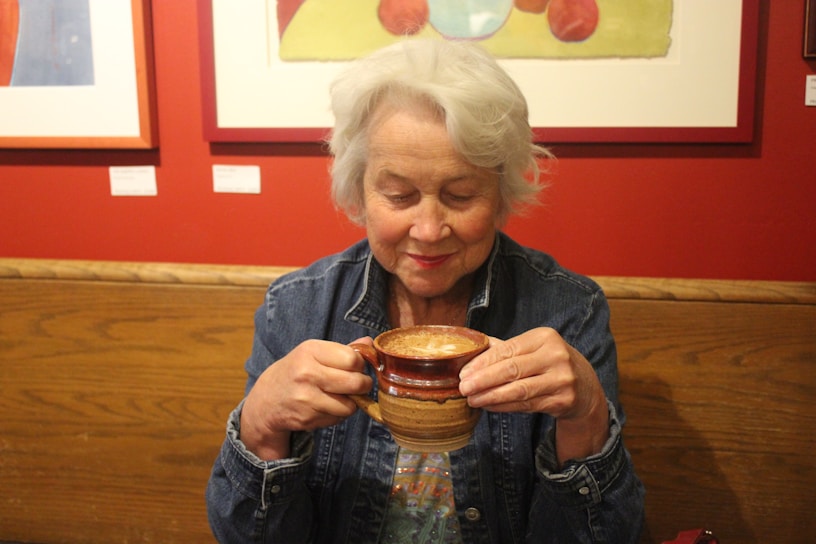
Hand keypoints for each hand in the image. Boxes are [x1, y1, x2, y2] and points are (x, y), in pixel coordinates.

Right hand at [240, 337, 373, 459]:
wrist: (267, 400)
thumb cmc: (296, 371)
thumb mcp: (314, 353)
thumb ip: (343, 350)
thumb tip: (370, 342)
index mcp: (310, 351)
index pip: (353, 359)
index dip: (360, 364)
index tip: (355, 367)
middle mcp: (307, 373)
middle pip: (356, 382)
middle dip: (363, 385)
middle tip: (358, 384)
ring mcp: (306, 398)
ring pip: (350, 405)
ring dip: (351, 402)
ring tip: (340, 395)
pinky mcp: (307, 418)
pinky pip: (338, 418)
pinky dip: (339, 414)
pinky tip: (327, 406)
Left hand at [458, 328, 608, 462]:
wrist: (585, 388)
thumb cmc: (550, 364)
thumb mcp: (534, 349)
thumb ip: (506, 349)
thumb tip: (470, 350)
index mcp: (545, 337)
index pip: (508, 349)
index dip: (483, 362)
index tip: (464, 372)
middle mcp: (556, 356)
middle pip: (512, 369)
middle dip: (483, 380)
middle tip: (463, 387)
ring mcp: (562, 379)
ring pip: (518, 390)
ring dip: (491, 396)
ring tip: (472, 399)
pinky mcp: (563, 401)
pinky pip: (526, 405)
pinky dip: (504, 406)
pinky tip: (489, 406)